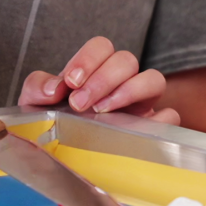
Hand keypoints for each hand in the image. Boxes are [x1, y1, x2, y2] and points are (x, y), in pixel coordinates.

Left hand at [18, 36, 178, 123]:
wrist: (57, 159)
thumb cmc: (51, 126)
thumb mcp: (35, 105)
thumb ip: (37, 87)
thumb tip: (53, 88)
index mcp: (95, 70)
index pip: (102, 47)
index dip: (88, 59)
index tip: (70, 81)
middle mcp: (121, 82)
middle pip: (127, 60)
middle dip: (103, 78)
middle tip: (79, 103)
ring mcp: (140, 104)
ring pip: (154, 79)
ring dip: (129, 91)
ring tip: (102, 112)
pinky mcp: (153, 129)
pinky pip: (170, 117)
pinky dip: (159, 120)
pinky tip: (132, 130)